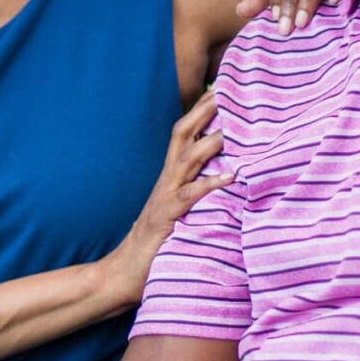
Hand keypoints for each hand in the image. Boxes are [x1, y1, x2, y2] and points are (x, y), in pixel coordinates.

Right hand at [98, 90, 231, 308]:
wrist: (123, 272)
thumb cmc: (155, 244)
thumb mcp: (176, 210)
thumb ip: (192, 191)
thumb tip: (220, 177)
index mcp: (169, 176)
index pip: (185, 134)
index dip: (201, 110)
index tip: (221, 89)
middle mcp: (167, 180)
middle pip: (183, 134)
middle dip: (204, 111)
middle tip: (228, 90)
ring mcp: (165, 196)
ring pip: (188, 159)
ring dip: (212, 141)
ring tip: (236, 126)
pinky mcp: (167, 217)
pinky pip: (190, 196)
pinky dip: (209, 183)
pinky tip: (230, 175)